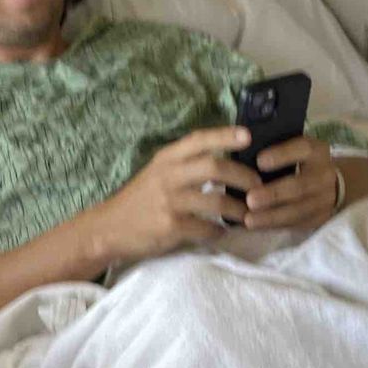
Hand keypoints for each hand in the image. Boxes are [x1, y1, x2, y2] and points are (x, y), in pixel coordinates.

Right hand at [95, 127, 261, 261]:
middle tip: (258, 186)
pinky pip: (205, 229)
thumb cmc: (140, 200)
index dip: (224, 135)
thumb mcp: (158, 173)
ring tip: (246, 216)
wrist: (108, 228)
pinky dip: (218, 232)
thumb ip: (185, 165)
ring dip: (237, 210)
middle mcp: (168, 176)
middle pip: (214, 167)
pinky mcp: (170, 226)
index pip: (198, 140)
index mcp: (167, 159)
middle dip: (242, 176)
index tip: (248, 135)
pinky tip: (222, 233)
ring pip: (215, 202)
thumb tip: (225, 161)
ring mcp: (169, 202)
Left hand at [244, 136, 336, 230]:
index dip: (282, 155)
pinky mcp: (319, 218)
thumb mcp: (296, 149)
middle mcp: (324, 175)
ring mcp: (324, 199)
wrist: (332, 183)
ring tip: (249, 219)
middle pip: (300, 186)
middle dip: (274, 194)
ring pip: (298, 210)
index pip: (303, 149)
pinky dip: (274, 226)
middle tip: (250, 199)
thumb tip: (245, 152)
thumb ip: (276, 149)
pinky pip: (296, 224)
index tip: (259, 161)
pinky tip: (257, 227)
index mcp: (316, 151)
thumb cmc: (302, 162)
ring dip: (272, 216)